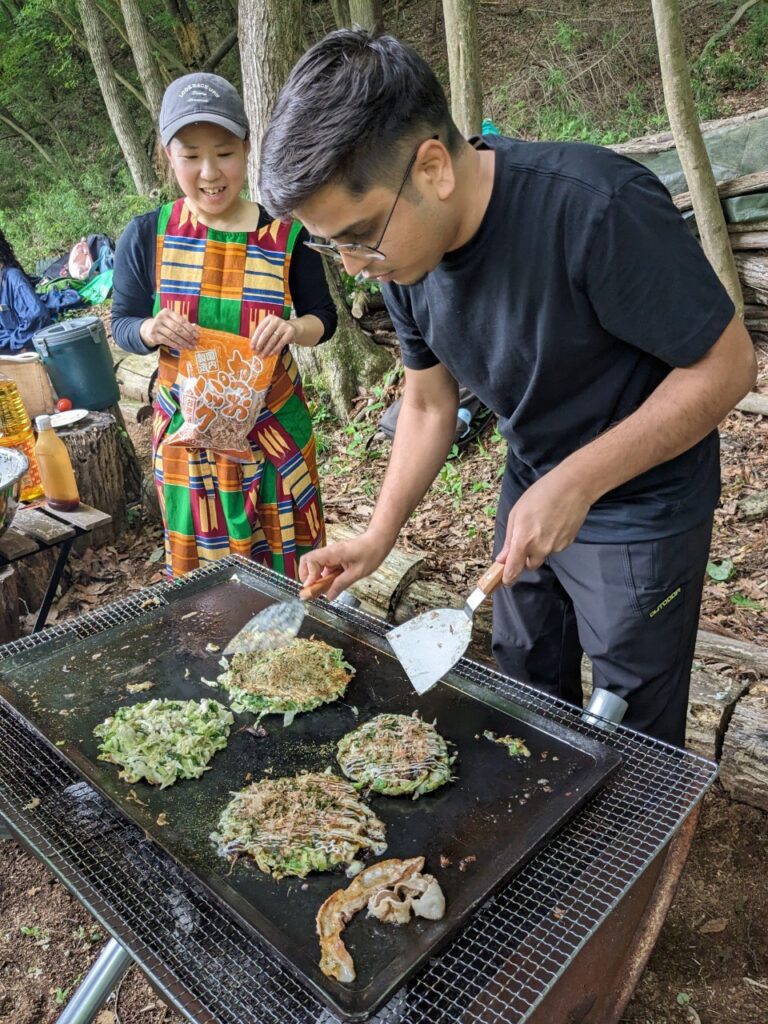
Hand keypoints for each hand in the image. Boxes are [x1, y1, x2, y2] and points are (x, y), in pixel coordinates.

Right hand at [140, 309, 197, 350]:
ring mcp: (156, 326)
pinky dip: (176, 345)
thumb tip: (197, 328)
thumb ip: (183, 324)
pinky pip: (167, 341)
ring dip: (183, 342)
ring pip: (173, 335)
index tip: (197, 335)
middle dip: (188, 336)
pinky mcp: (153, 335)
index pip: (182, 321)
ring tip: (190, 347)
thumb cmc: (166, 325)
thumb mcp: (173, 321)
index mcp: (167, 312)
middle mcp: (161, 317)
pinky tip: (182, 348)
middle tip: (195, 343)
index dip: (191, 329)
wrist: (149, 329)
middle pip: (178, 328)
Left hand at [251, 315, 298, 356]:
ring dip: (267, 349)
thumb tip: (253, 346)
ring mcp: (284, 325)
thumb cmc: (278, 331)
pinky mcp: (290, 332)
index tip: (252, 347)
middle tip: (257, 352)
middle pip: (266, 334)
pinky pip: (281, 342)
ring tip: (263, 355)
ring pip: (273, 339)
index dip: (255, 339)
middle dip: (260, 344)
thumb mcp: (270, 329)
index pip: (260, 329)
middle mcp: (276, 320)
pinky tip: (271, 354)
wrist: (294, 329)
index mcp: (269, 318)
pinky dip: (275, 349)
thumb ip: (262, 335)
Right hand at [299, 532, 391, 601]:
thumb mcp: (358, 572)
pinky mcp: (335, 557)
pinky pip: (324, 567)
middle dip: (306, 576)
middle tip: (312, 590)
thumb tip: (329, 596)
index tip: (311, 588)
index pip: (310, 560)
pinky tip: (332, 585)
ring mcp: (331, 554)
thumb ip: (341, 584)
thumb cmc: (371, 552)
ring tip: (322, 591)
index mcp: (333, 553)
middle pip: (307, 561)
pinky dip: (324, 577)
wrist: (378, 540)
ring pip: (315, 566)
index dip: (308, 575)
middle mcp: (329, 552)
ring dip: (316, 579)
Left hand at [496, 466, 591, 584]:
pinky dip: (551, 541)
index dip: (508, 578)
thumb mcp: (516, 513)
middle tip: (525, 541)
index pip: (513, 570)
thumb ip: (509, 539)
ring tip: (542, 525)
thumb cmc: (540, 495)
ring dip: (539, 548)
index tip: (505, 581)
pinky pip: (555, 548)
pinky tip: (554, 524)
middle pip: (529, 566)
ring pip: (542, 556)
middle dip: (524, 559)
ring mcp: (556, 547)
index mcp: (523, 541)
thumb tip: (502, 559)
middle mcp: (540, 549)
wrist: (572, 487)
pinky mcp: (567, 543)